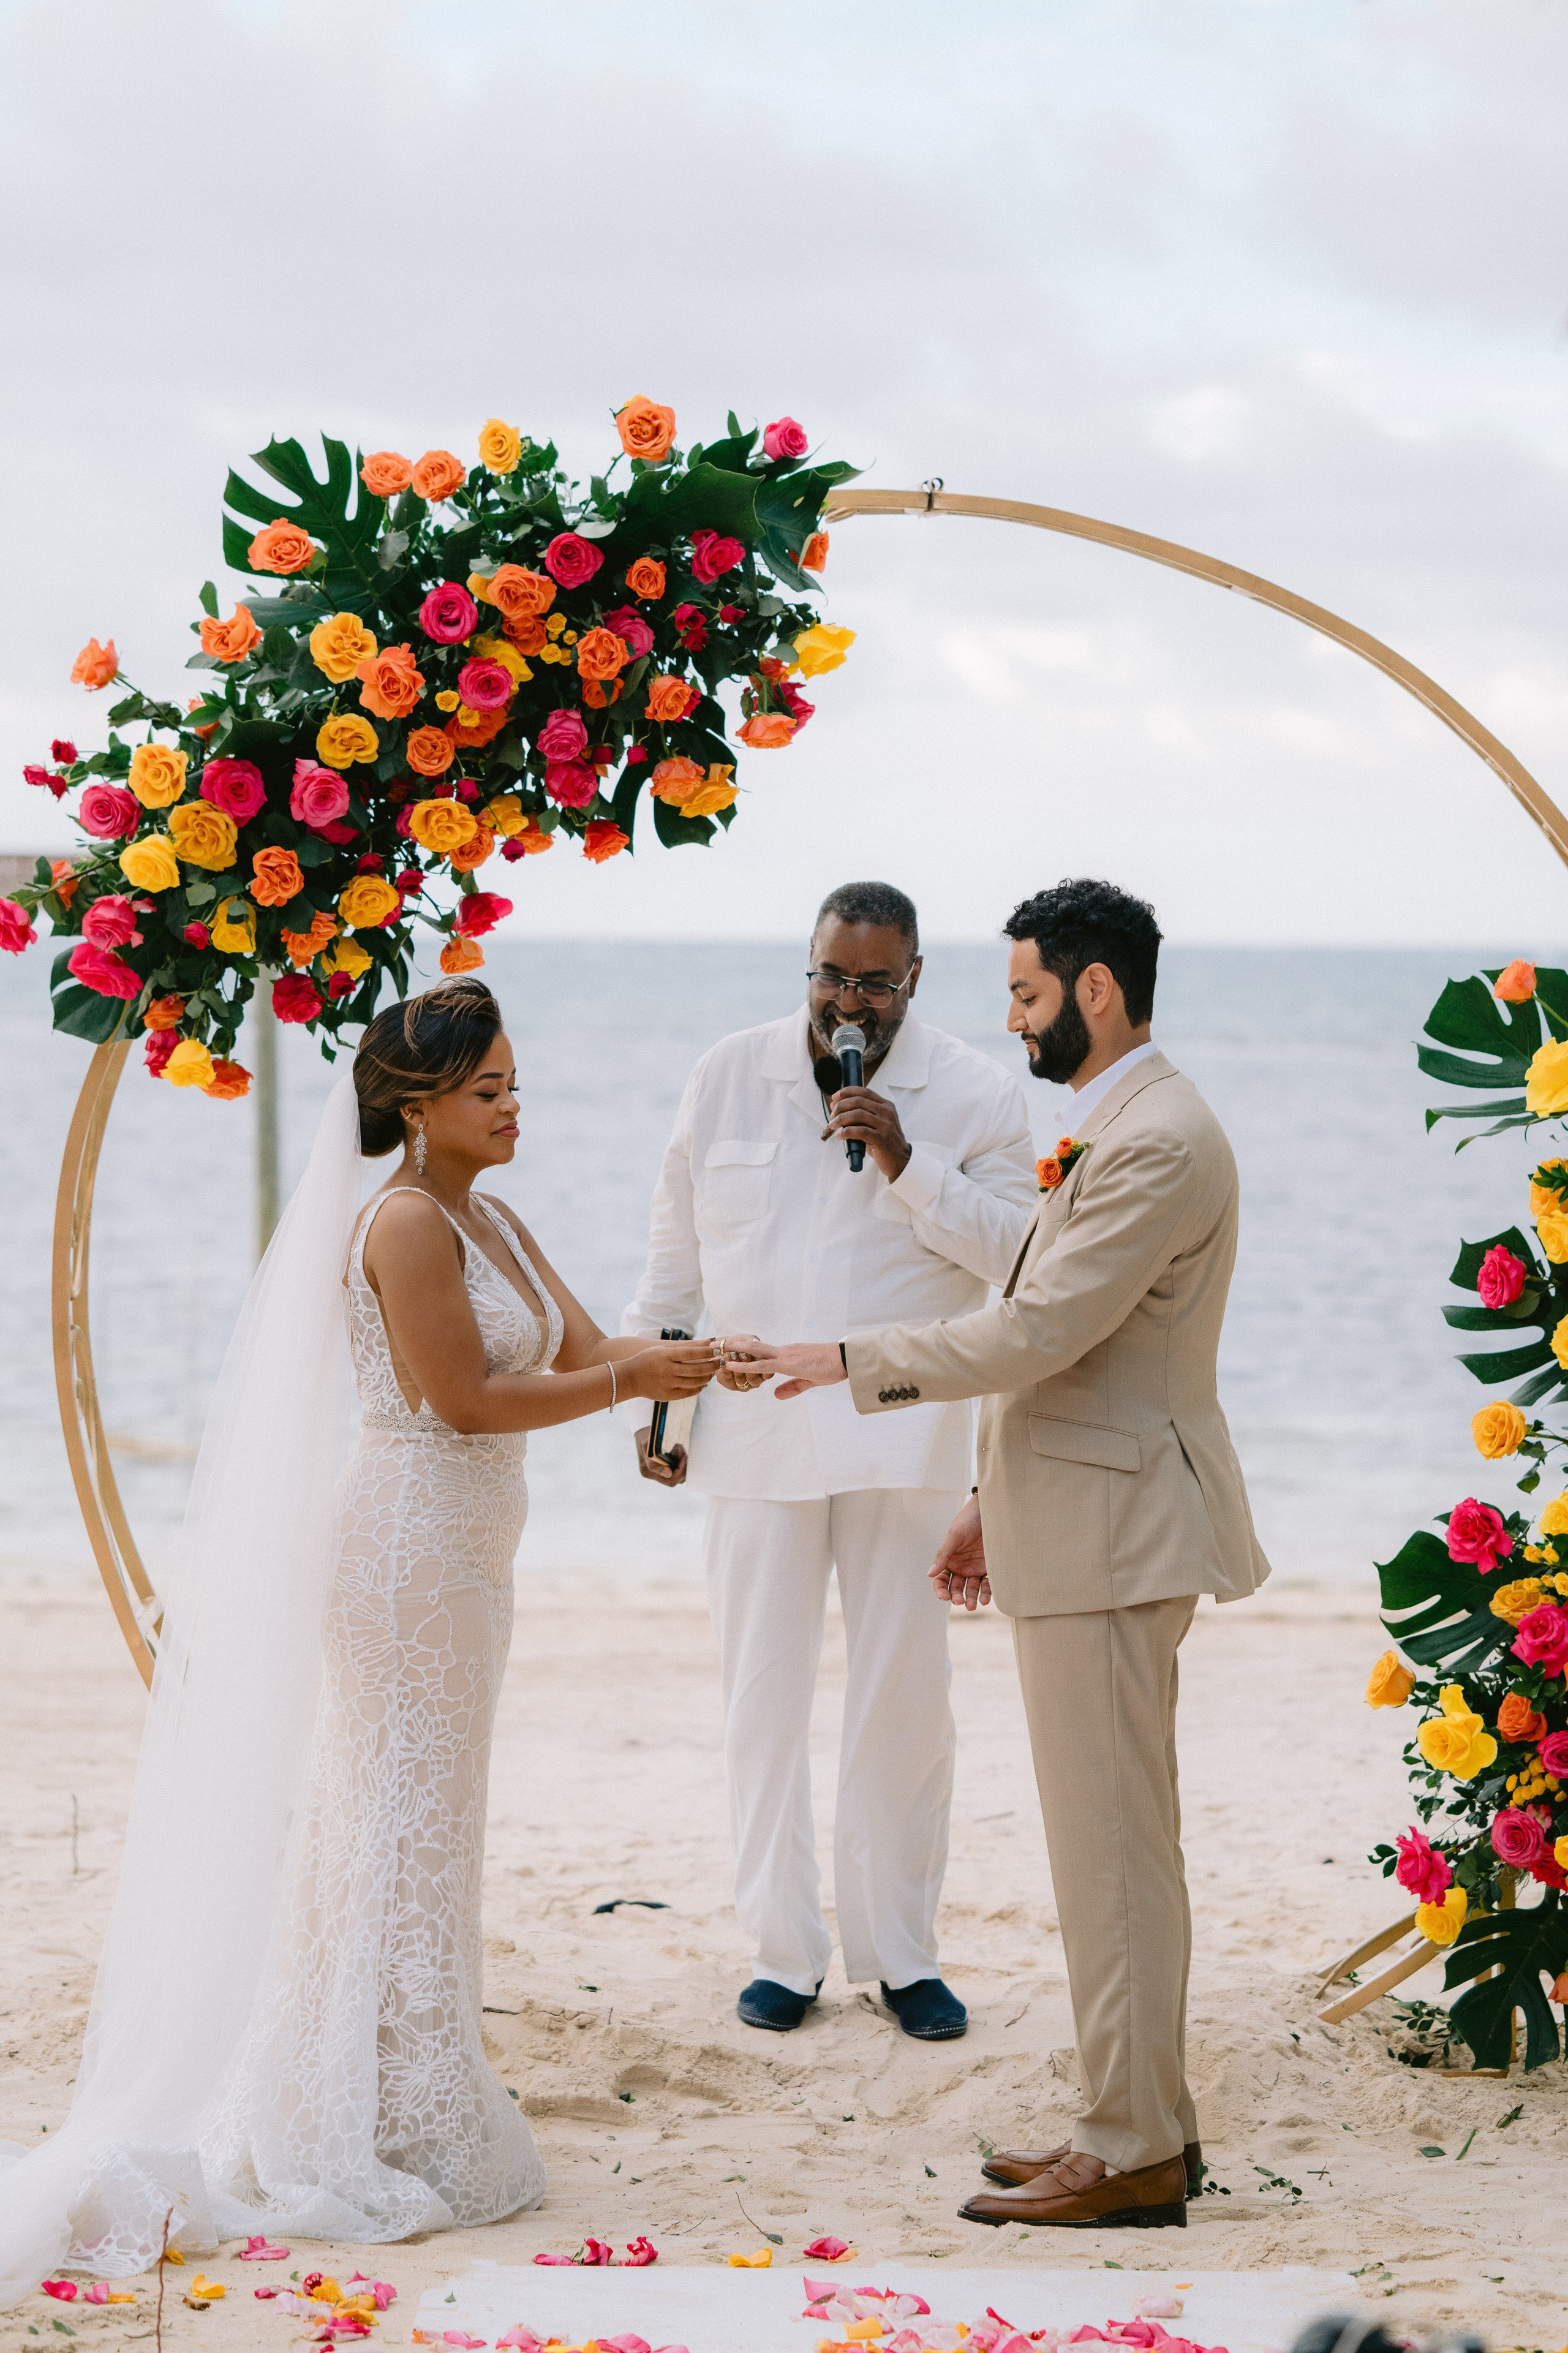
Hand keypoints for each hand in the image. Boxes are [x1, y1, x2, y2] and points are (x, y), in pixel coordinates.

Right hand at [621, 1338, 721, 1403]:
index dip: (706, 1353)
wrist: (630, 1377)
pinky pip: (688, 1392)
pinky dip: (698, 1388)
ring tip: (712, 1373)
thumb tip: (707, 1343)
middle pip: (696, 1369)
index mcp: (665, 1356)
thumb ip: (683, 1346)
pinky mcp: (667, 1396)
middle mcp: (666, 1370)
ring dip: (707, 1377)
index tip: (717, 1351)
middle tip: (720, 1362)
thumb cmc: (648, 1359)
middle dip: (712, 1366)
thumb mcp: (662, 1349)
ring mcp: (667, 1384)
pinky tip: (703, 1384)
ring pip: (694, 1382)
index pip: (691, 1353)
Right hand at [635, 1423, 686, 1486]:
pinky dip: (679, 1459)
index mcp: (648, 1472)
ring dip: (681, 1462)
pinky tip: (677, 1450)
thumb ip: (654, 1462)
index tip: (684, 1457)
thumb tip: (668, 1474)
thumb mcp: (648, 1446)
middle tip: (683, 1453)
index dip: (680, 1471)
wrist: (643, 1431)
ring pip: (677, 1474)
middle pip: (675, 1479)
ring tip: (679, 1449)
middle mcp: (653, 1474)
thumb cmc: (645, 1436)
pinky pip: (676, 1467)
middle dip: (682, 1467)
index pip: (670, 1480)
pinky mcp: (664, 1466)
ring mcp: (659, 1471)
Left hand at [721, 1339, 846, 1401]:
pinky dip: (745, 1364)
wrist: (844, 1360)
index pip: (762, 1352)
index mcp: (788, 1355)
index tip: (730, 1348)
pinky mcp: (787, 1363)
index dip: (746, 1351)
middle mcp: (783, 1351)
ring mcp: (784, 1355)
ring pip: (753, 1351)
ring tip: (716, 1348)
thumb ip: (791, 1387)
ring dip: (733, 1350)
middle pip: (753, 1346)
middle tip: (716, 1343)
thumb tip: (775, 1395)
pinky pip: (762, 1363)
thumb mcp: (809, 1380)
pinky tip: (732, 1364)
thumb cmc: (831, 1368)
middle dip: (733, 1345)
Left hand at [823, 1086, 912, 1181]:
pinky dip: (846, 1132)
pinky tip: (840, 1135)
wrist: (900, 1160)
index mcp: (886, 1105)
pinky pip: (859, 1131)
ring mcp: (885, 1125)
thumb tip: (839, 1109)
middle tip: (832, 1115)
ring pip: (857, 1114)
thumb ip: (863, 1115)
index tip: (835, 1097)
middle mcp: (886, 1112)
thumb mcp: (878, 1123)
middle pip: (858, 1101)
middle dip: (840, 1106)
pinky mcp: (881, 1138)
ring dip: (840, 1119)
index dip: (846, 1092)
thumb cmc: (885, 1142)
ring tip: (833, 1124)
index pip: (864, 1092)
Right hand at [929, 1495, 989, 1610]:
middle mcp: (961, 1566)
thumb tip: (929, 1573)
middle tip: (961, 1601)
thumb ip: (943, 1555)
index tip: (945, 1597)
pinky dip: (986, 1593)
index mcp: (949, 1559)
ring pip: (972, 1589)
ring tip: (974, 1606)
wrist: (991, 1510)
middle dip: (957, 1596)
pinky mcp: (990, 1568)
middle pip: (956, 1587)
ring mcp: (976, 1568)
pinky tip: (985, 1599)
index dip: (941, 1590)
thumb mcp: (954, 1536)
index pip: (941, 1580)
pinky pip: (988, 1584)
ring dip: (972, 1598)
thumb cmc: (969, 1519)